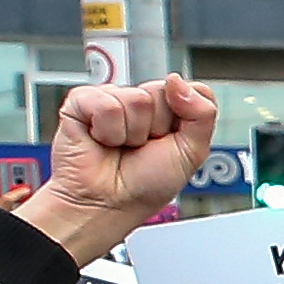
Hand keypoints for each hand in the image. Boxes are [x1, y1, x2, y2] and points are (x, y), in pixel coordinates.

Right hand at [18, 77, 219, 265]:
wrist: (109, 204)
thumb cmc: (145, 184)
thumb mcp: (192, 152)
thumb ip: (202, 113)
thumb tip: (176, 80)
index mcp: (167, 111)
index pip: (189, 89)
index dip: (185, 116)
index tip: (171, 139)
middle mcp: (140, 102)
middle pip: (162, 90)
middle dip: (158, 126)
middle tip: (142, 146)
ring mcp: (112, 99)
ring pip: (136, 98)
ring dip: (132, 133)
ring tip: (121, 146)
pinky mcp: (82, 102)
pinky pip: (106, 104)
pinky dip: (108, 131)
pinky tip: (101, 141)